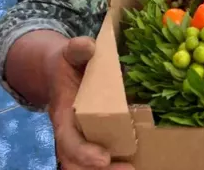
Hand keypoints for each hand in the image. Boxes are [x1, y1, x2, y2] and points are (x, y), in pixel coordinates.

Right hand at [48, 36, 133, 169]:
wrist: (60, 70)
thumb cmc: (67, 63)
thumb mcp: (69, 53)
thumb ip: (76, 49)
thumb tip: (88, 45)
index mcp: (63, 115)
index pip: (68, 140)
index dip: (83, 152)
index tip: (103, 159)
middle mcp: (72, 131)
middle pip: (77, 162)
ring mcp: (83, 136)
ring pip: (88, 165)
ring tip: (136, 168)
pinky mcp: (97, 136)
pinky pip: (104, 155)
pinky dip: (118, 162)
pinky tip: (143, 160)